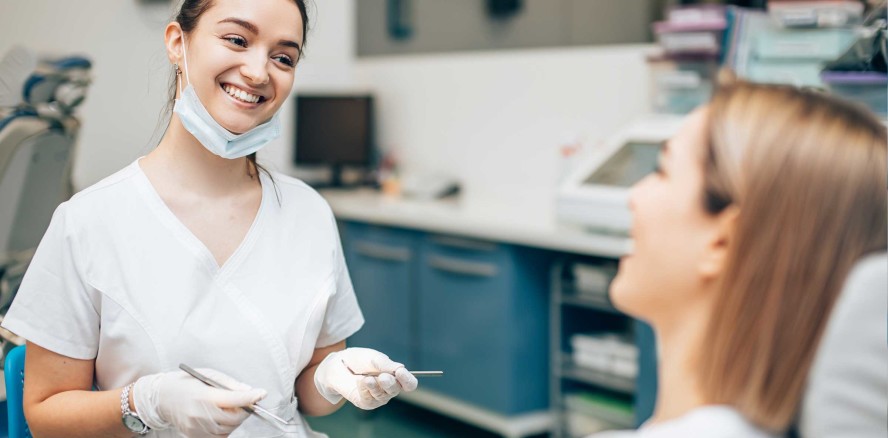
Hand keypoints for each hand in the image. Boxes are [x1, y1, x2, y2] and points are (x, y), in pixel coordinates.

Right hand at [132, 368, 266, 436]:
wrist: (161, 397)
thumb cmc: (185, 383)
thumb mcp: (208, 375)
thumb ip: (229, 384)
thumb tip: (248, 390)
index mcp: (204, 395)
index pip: (234, 399)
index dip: (251, 397)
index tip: (261, 393)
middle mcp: (200, 414)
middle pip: (234, 418)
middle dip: (244, 411)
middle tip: (245, 402)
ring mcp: (196, 427)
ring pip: (228, 430)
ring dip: (235, 420)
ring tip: (228, 409)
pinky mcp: (193, 435)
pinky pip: (218, 437)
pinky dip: (225, 429)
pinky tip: (220, 418)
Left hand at [313, 347, 417, 409]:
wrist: (338, 365)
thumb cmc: (359, 360)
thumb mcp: (373, 357)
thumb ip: (386, 364)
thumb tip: (401, 368)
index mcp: (395, 376)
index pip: (409, 384)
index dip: (407, 380)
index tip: (400, 372)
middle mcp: (389, 388)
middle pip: (396, 390)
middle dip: (389, 383)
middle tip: (382, 376)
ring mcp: (378, 397)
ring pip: (383, 396)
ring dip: (375, 386)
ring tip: (367, 378)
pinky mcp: (366, 402)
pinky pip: (369, 400)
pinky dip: (365, 390)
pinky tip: (360, 381)